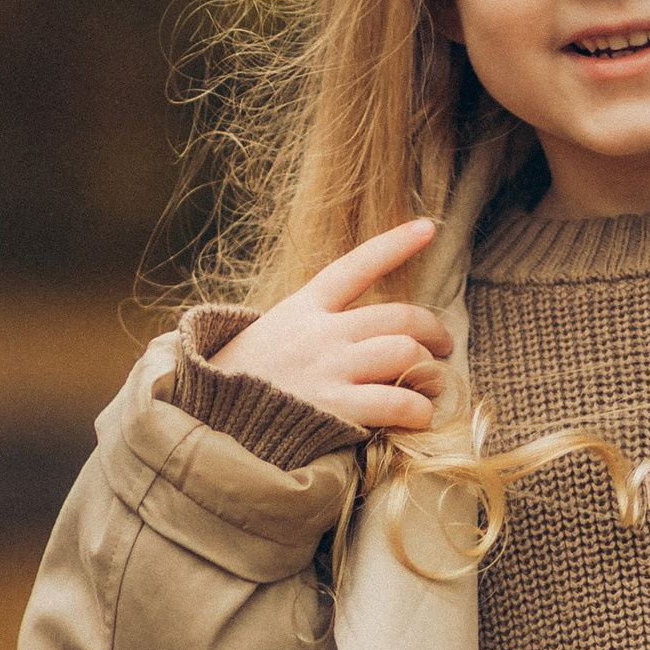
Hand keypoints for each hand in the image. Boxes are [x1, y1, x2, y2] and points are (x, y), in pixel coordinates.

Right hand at [212, 221, 453, 434]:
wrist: (206, 421)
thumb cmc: (235, 383)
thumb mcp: (266, 335)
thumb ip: (306, 328)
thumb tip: (346, 334)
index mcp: (303, 307)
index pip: (356, 265)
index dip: (396, 245)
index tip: (428, 228)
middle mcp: (322, 331)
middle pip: (399, 316)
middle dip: (433, 330)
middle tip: (443, 347)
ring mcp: (330, 367)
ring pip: (405, 351)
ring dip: (429, 370)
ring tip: (431, 385)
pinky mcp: (336, 408)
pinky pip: (397, 401)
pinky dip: (418, 408)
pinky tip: (419, 416)